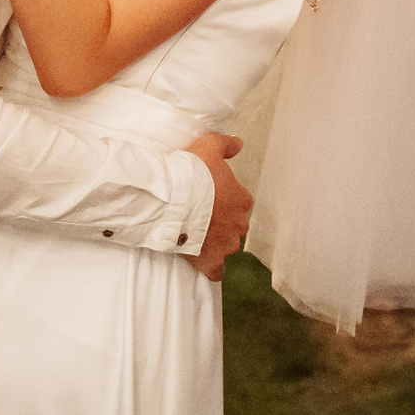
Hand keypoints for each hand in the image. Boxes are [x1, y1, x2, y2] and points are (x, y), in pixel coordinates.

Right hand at [185, 131, 251, 279]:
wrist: (173, 199)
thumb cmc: (192, 172)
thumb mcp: (209, 146)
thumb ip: (226, 144)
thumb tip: (239, 143)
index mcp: (241, 200)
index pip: (238, 201)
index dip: (222, 199)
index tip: (206, 197)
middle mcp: (239, 224)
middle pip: (233, 225)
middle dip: (220, 222)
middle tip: (199, 215)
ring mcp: (226, 245)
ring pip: (225, 246)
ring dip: (214, 243)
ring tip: (194, 235)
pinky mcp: (212, 261)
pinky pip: (216, 271)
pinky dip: (212, 269)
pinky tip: (202, 263)